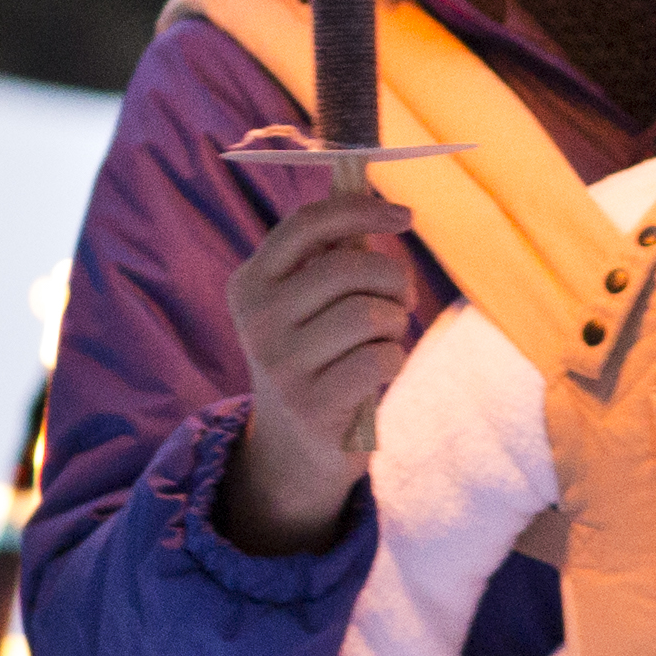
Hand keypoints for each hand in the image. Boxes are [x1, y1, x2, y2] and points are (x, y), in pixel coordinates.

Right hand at [220, 186, 417, 552]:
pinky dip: (393, 359)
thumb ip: (331, 258)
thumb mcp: (305, 306)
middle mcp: (257, 319)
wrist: (291, 452)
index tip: (405, 216)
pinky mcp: (311, 404)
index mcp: (250, 283)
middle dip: (392, 279)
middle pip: (350, 266)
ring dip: (395, 325)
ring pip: (371, 312)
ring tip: (381, 342)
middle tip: (400, 300)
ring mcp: (280, 364)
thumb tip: (377, 203)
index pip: (307, 224)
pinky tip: (376, 374)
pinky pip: (381, 357)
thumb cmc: (315, 361)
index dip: (361, 210)